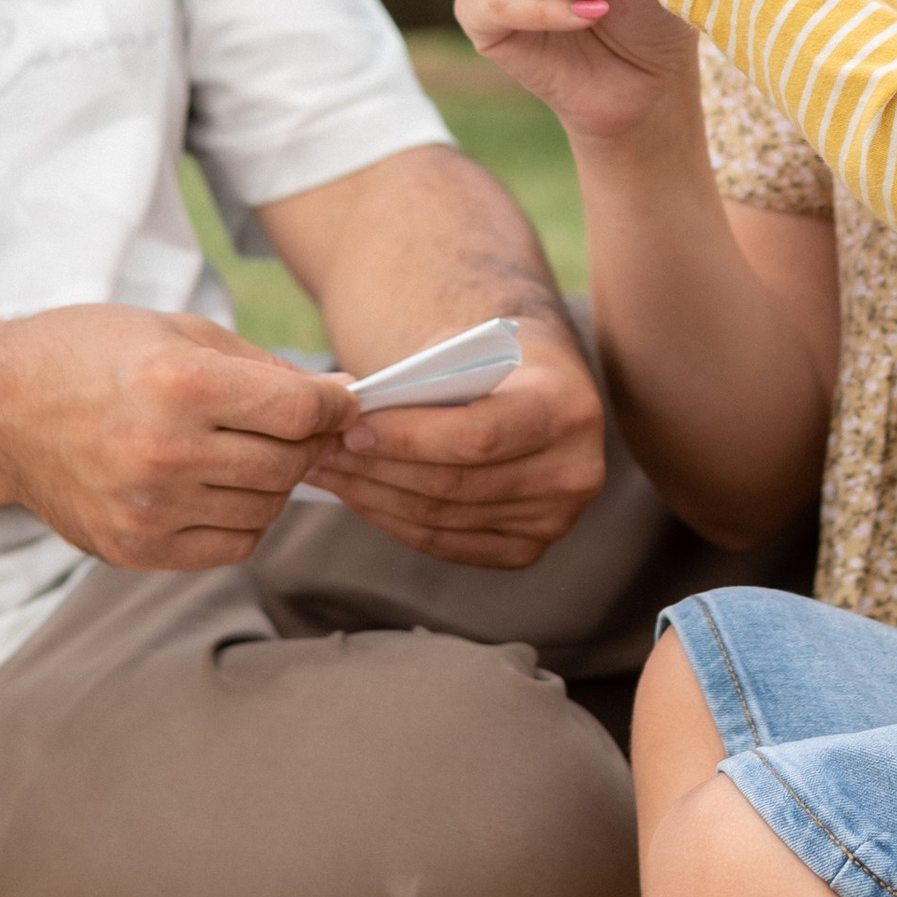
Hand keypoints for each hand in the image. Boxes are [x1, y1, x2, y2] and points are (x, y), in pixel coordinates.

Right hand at [0, 303, 353, 572]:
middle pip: (288, 462)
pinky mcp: (135, 549)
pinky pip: (231, 545)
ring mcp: (149, 508)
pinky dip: (242, 518)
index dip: (334, 405)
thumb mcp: (178, 331)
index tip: (337, 401)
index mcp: (180, 383)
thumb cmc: (88, 355)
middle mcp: (166, 451)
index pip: (300, 410)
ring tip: (241, 450)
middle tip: (290, 425)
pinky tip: (217, 486)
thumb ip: (264, 367)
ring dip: (272, 481)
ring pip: (267, 508)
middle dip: (305, 441)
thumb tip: (342, 396)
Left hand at [308, 307, 607, 570]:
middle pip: (455, 484)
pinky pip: (446, 544)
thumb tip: (349, 413)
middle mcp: (574, 472)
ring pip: (442, 518)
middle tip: (321, 449)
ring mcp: (555, 519)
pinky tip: (360, 495)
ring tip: (328, 470)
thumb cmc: (495, 357)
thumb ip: (423, 379)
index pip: (478, 437)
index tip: (350, 427)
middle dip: (378, 467)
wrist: (543, 385)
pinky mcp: (528, 548)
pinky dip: (394, 520)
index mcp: (568, 408)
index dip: (408, 438)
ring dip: (374, 495)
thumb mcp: (470, 347)